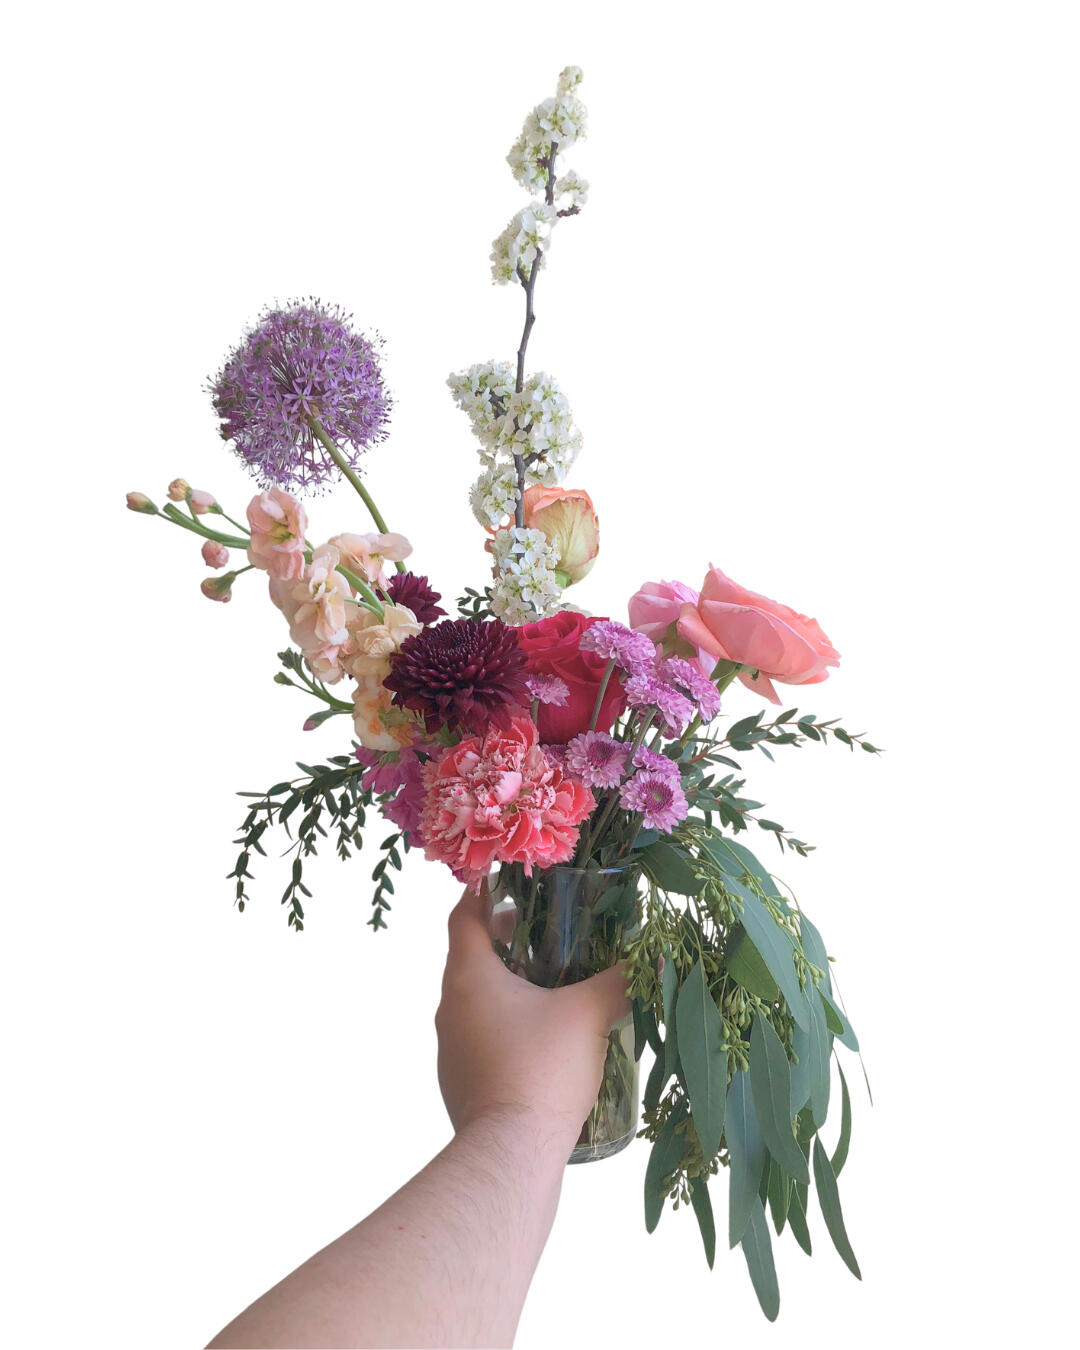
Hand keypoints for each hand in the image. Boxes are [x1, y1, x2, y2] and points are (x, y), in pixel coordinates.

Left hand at [435, 883, 630, 1147]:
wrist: (509, 1155)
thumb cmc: (542, 1070)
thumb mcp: (589, 1014)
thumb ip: (621, 980)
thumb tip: (652, 957)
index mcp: (469, 975)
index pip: (464, 915)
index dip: (484, 892)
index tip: (510, 882)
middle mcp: (449, 1006)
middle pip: (471, 956)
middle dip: (508, 941)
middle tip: (548, 934)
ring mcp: (450, 1048)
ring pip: (475, 1000)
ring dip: (507, 987)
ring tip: (553, 987)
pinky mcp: (460, 1082)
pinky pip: (480, 1038)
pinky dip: (506, 1026)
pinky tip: (544, 1039)